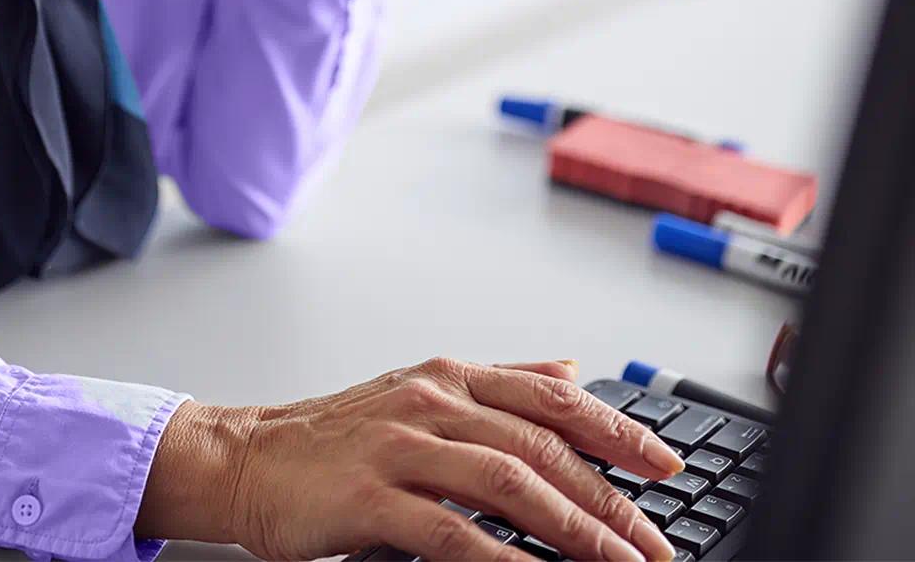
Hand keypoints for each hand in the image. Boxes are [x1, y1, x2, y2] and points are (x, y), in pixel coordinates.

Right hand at [135, 356, 682, 561]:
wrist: (247, 460)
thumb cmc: (334, 437)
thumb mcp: (421, 392)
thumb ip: (501, 383)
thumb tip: (571, 371)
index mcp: (450, 377)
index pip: (553, 398)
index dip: (618, 431)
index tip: (667, 467)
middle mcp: (432, 403)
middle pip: (543, 448)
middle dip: (611, 500)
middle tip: (655, 544)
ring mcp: (401, 448)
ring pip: (510, 484)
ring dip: (575, 531)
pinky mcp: (371, 498)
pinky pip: (452, 534)